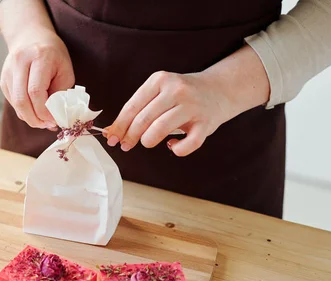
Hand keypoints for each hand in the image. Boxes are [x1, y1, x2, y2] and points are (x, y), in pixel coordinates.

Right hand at [0, 28, 74, 128]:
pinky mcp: (3, 80)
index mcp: (38, 57)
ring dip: (29, 117)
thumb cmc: (53, 55)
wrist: (31, 37)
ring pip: (15, 103)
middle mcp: (19, 62)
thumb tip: (56, 117)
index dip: (44, 111)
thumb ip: (61, 93)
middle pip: (22, 100)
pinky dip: (24, 111)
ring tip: (42, 121)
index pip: (36, 91)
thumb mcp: (65, 70)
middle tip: (47, 125)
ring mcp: (8, 71)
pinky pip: (13, 102)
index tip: (54, 120)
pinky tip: (34, 111)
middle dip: (35, 118)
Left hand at [105, 45, 270, 156]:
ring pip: (161, 129)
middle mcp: (176, 90)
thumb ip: (139, 109)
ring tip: (148, 142)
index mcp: (160, 80)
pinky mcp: (206, 122)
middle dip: (130, 136)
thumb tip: (112, 131)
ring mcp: (192, 106)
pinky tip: (173, 146)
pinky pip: (189, 143)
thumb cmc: (181, 95)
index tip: (111, 138)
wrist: (219, 89)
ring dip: (149, 140)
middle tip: (126, 145)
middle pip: (144, 119)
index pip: (132, 106)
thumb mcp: (159, 93)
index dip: (119, 126)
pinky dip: (178, 149)